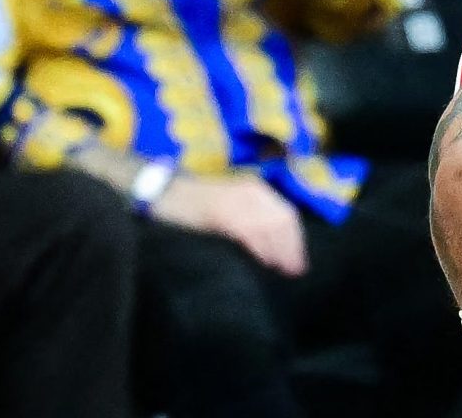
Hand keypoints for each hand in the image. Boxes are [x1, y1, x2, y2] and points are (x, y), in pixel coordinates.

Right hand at [153, 173, 308, 274]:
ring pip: (270, 226)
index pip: (287, 214)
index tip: (298, 264)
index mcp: (255, 189)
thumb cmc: (197, 204)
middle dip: (291, 248)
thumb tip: (276, 248)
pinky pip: (249, 230)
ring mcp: (235, 199)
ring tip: (280, 271)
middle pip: (283, 221)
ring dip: (279, 251)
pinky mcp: (221, 210)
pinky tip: (263, 262)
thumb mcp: (231, 206)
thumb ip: (252, 219)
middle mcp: (250, 191)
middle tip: (292, 272)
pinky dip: (260, 247)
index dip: (295, 241)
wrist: (163, 192)